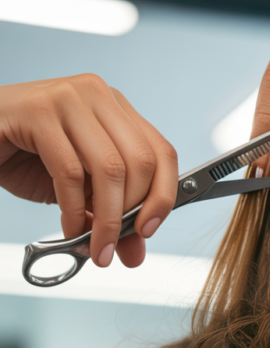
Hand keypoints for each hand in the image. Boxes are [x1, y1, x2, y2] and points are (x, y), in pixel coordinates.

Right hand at [0, 74, 178, 266]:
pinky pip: (70, 172)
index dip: (163, 196)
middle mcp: (98, 95)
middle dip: (131, 215)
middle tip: (115, 249)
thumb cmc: (28, 158)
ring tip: (95, 249)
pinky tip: (70, 230)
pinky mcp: (38, 112)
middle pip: (141, 162)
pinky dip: (73, 211)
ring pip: (110, 168)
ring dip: (106, 220)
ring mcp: (69, 99)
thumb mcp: (80, 191)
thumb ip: (109, 216)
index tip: (149, 231)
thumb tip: (134, 252)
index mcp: (116, 109)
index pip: (162, 152)